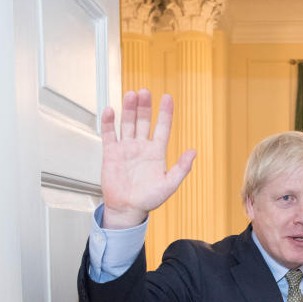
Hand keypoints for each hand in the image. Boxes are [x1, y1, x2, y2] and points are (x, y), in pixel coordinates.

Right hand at [99, 89, 195, 228]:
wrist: (127, 209)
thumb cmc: (148, 199)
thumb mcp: (169, 184)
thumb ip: (181, 168)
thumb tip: (193, 152)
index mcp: (156, 152)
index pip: (162, 127)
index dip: (165, 113)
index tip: (167, 98)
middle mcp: (141, 147)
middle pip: (143, 121)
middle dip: (144, 106)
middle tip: (144, 92)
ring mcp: (126, 148)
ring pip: (128, 123)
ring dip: (129, 109)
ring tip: (131, 96)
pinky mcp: (111, 153)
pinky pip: (109, 134)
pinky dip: (109, 122)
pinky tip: (110, 111)